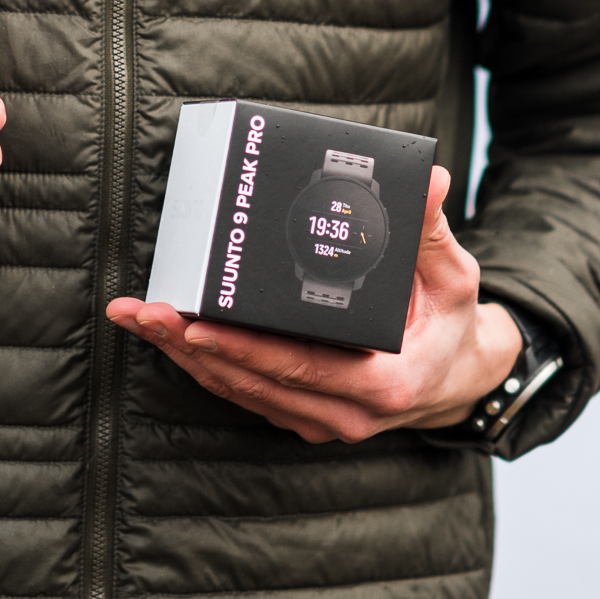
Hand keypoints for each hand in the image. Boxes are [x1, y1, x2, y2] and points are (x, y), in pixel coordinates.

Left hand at [107, 166, 521, 442]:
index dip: (241, 348)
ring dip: (183, 356)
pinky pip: (245, 393)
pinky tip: (167, 337)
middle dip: (189, 345)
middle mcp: (347, 413)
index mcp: (383, 383)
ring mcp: (322, 420)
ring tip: (137, 319)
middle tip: (141, 311)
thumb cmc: (451, 322)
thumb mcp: (452, 275)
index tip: (194, 323)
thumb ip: (429, 229)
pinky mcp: (304, 415)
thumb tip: (428, 178)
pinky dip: (203, 366)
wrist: (461, 378)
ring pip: (239, 390)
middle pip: (252, 380)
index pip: (297, 366)